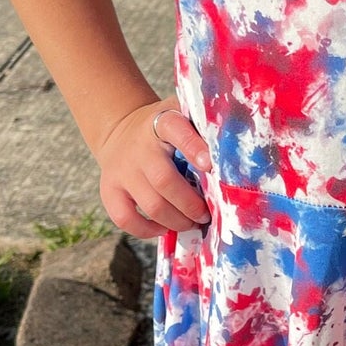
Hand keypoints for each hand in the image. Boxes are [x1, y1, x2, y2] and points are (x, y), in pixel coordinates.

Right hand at [96, 98, 212, 237]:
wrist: (120, 129)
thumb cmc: (165, 130)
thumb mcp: (182, 115)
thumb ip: (203, 127)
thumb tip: (236, 151)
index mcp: (161, 122)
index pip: (175, 129)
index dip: (193, 148)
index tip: (211, 167)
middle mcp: (139, 147)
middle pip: (164, 180)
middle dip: (192, 204)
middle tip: (207, 213)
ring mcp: (122, 170)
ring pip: (151, 205)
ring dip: (178, 221)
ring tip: (193, 222)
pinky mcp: (109, 190)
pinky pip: (125, 219)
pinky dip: (147, 230)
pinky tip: (164, 228)